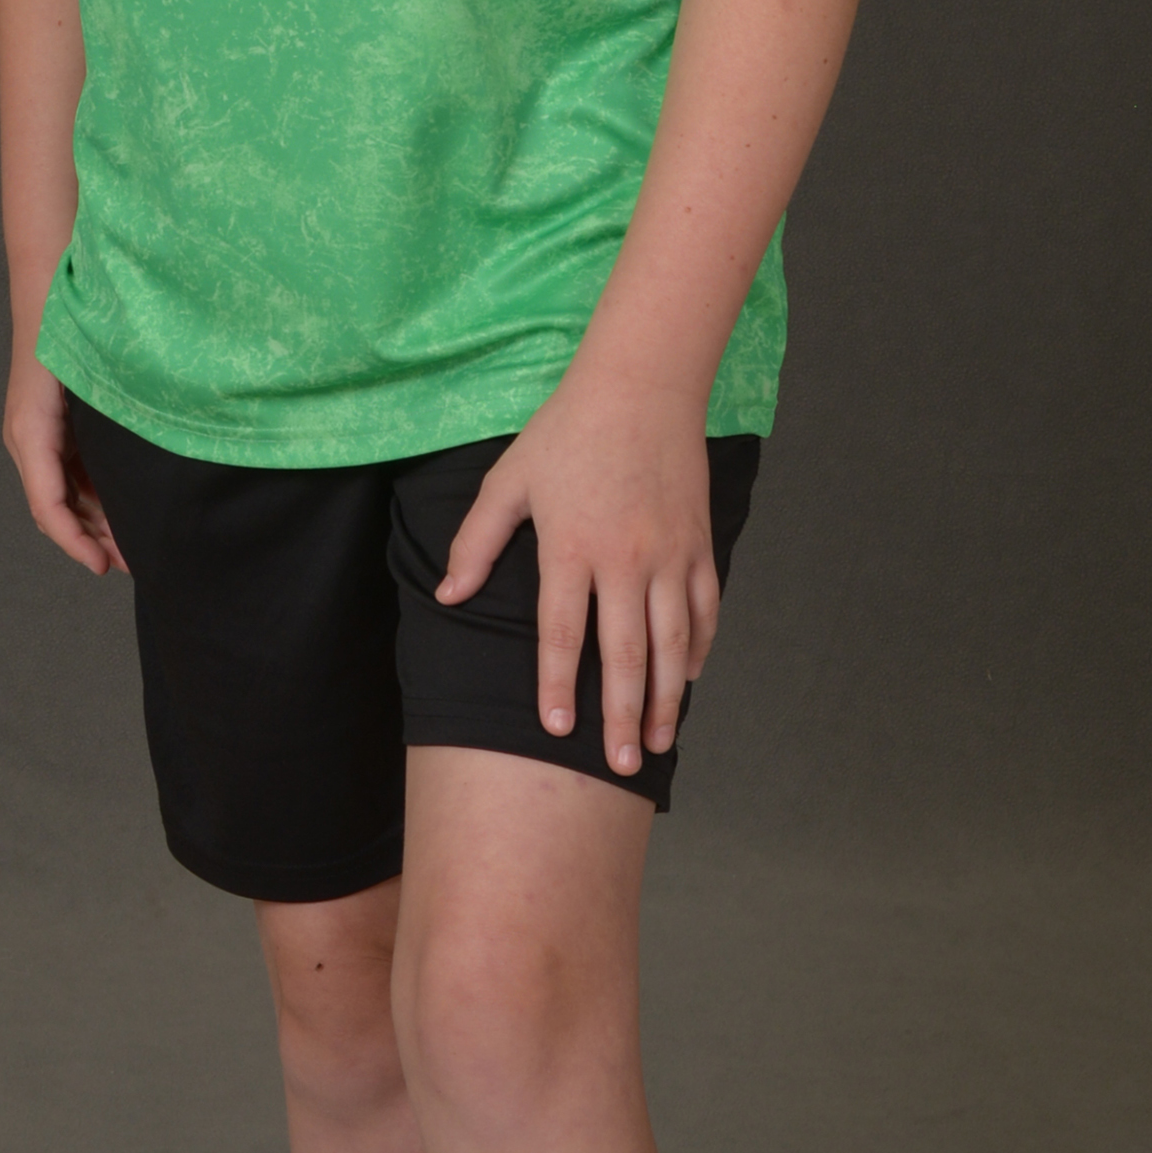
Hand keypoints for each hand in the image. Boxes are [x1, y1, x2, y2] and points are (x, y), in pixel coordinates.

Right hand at [2, 352, 126, 575]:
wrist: (53, 290)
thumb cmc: (69, 331)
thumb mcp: (87, 388)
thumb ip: (100, 435)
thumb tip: (127, 487)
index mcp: (31, 434)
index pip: (49, 507)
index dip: (75, 542)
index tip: (102, 566)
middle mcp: (29, 440)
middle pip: (58, 510)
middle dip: (93, 541)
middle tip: (134, 564)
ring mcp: (40, 435)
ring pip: (66, 496)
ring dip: (97, 523)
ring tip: (135, 545)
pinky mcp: (53, 428)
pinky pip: (72, 474)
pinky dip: (96, 497)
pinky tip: (127, 507)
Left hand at [436, 367, 718, 774]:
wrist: (641, 387)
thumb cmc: (566, 432)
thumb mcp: (510, 480)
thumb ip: (476, 541)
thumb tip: (448, 596)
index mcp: (570, 547)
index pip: (562, 634)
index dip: (558, 685)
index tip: (556, 730)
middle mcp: (624, 560)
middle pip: (624, 654)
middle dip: (622, 716)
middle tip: (621, 765)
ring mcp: (668, 554)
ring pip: (671, 642)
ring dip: (667, 697)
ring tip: (659, 741)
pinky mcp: (698, 543)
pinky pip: (703, 609)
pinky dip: (698, 648)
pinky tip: (688, 678)